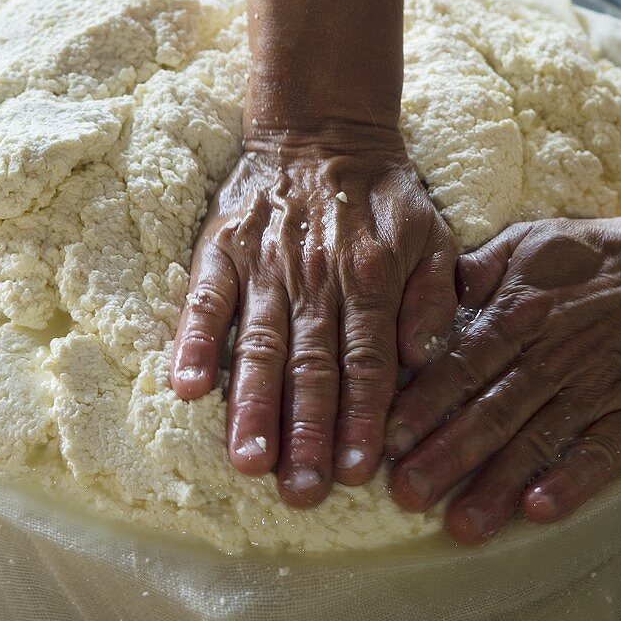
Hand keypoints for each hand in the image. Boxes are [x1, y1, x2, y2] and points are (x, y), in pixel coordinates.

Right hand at [171, 124, 456, 507]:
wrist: (321, 129)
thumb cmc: (382, 192)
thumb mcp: (431, 232)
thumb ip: (433, 294)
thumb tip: (424, 355)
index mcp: (371, 275)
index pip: (369, 360)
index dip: (363, 418)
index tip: (359, 471)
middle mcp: (317, 276)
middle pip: (312, 364)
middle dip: (307, 431)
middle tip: (300, 491)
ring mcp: (265, 262)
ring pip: (260, 343)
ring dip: (254, 404)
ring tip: (248, 460)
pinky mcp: (223, 247)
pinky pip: (206, 299)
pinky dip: (196, 341)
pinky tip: (187, 387)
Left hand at [385, 190, 620, 541]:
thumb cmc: (593, 255)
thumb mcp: (527, 242)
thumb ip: (476, 268)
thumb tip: (429, 291)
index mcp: (517, 314)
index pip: (461, 364)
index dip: (423, 403)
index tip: (388, 437)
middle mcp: (549, 356)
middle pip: (490, 411)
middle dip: (446, 455)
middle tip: (407, 492)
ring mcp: (593, 388)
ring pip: (536, 441)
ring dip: (498, 484)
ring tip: (462, 525)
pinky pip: (600, 453)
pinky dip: (571, 482)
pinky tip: (540, 510)